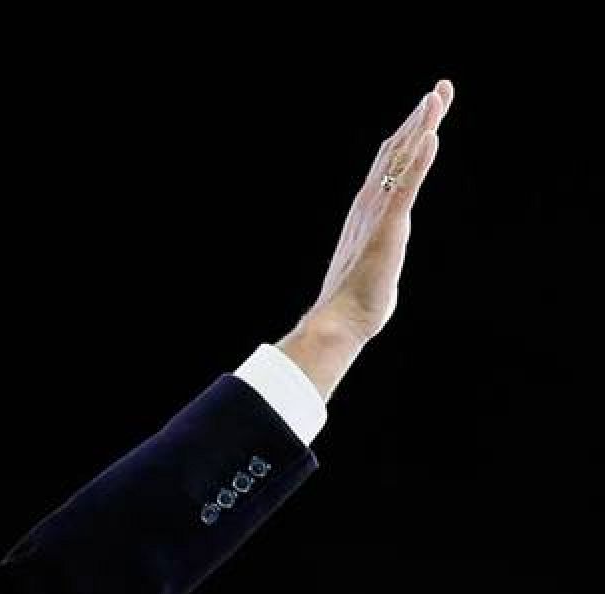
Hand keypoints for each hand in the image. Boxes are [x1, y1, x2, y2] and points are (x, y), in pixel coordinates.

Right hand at [280, 80, 453, 398]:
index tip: (427, 110)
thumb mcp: (375, 266)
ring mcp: (377, 213)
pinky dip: (419, 160)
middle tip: (439, 89)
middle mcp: (370, 203)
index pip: (392, 163)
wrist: (339, 319)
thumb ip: (381, 253)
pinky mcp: (389, 226)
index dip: (410, 134)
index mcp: (368, 211)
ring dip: (421, 127)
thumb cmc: (355, 302)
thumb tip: (380, 266)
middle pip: (397, 151)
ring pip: (401, 160)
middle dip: (420, 118)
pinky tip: (431, 136)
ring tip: (437, 98)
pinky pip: (406, 186)